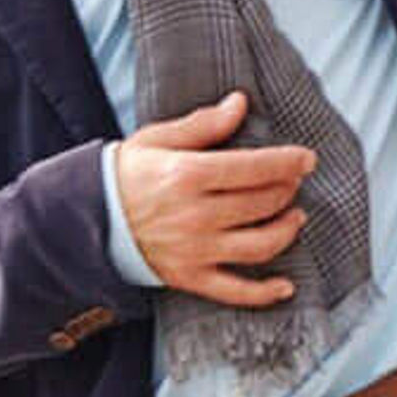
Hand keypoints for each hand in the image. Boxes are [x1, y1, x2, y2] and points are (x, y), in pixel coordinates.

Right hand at [114, 91, 316, 307]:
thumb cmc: (129, 173)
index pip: (254, 168)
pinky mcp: (189, 278)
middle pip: (262, 204)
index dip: (288, 163)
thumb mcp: (160, 139)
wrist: (88, 218)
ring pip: (259, 246)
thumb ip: (205, 124)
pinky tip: (287, 286)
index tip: (308, 159)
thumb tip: (240, 103)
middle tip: (294, 182)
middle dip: (287, 190)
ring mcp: (194, 251)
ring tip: (295, 216)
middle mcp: (195, 215)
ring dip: (287, 231)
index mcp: (188, 175)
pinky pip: (235, 291)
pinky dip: (265, 293)